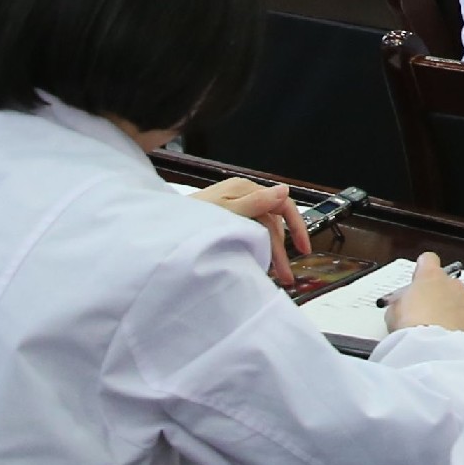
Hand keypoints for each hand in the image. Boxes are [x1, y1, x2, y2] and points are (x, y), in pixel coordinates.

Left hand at [190, 173, 312, 272]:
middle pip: (271, 222)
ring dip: (269, 252)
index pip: (281, 205)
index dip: (296, 227)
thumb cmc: (189, 220)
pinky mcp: (225, 220)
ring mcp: (232, 207)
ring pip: (261, 230)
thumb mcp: (226, 213)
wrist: (160, 231)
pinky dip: (255, 248)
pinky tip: (255, 262)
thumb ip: (256, 203)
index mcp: (243, 189)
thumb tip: (284, 190)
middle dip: (280, 249)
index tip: (303, 249)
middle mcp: (241, 195)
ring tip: (271, 275)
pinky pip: (248, 233)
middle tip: (284, 275)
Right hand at [384, 252, 463, 335]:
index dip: (423, 270)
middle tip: (433, 312)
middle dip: (443, 293)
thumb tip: (403, 306)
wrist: (435, 351)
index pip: (428, 260)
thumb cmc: (410, 329)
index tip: (419, 282)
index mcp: (429, 277)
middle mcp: (453, 284)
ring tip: (455, 321)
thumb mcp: (394, 314)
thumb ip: (401, 304)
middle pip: (449, 281)